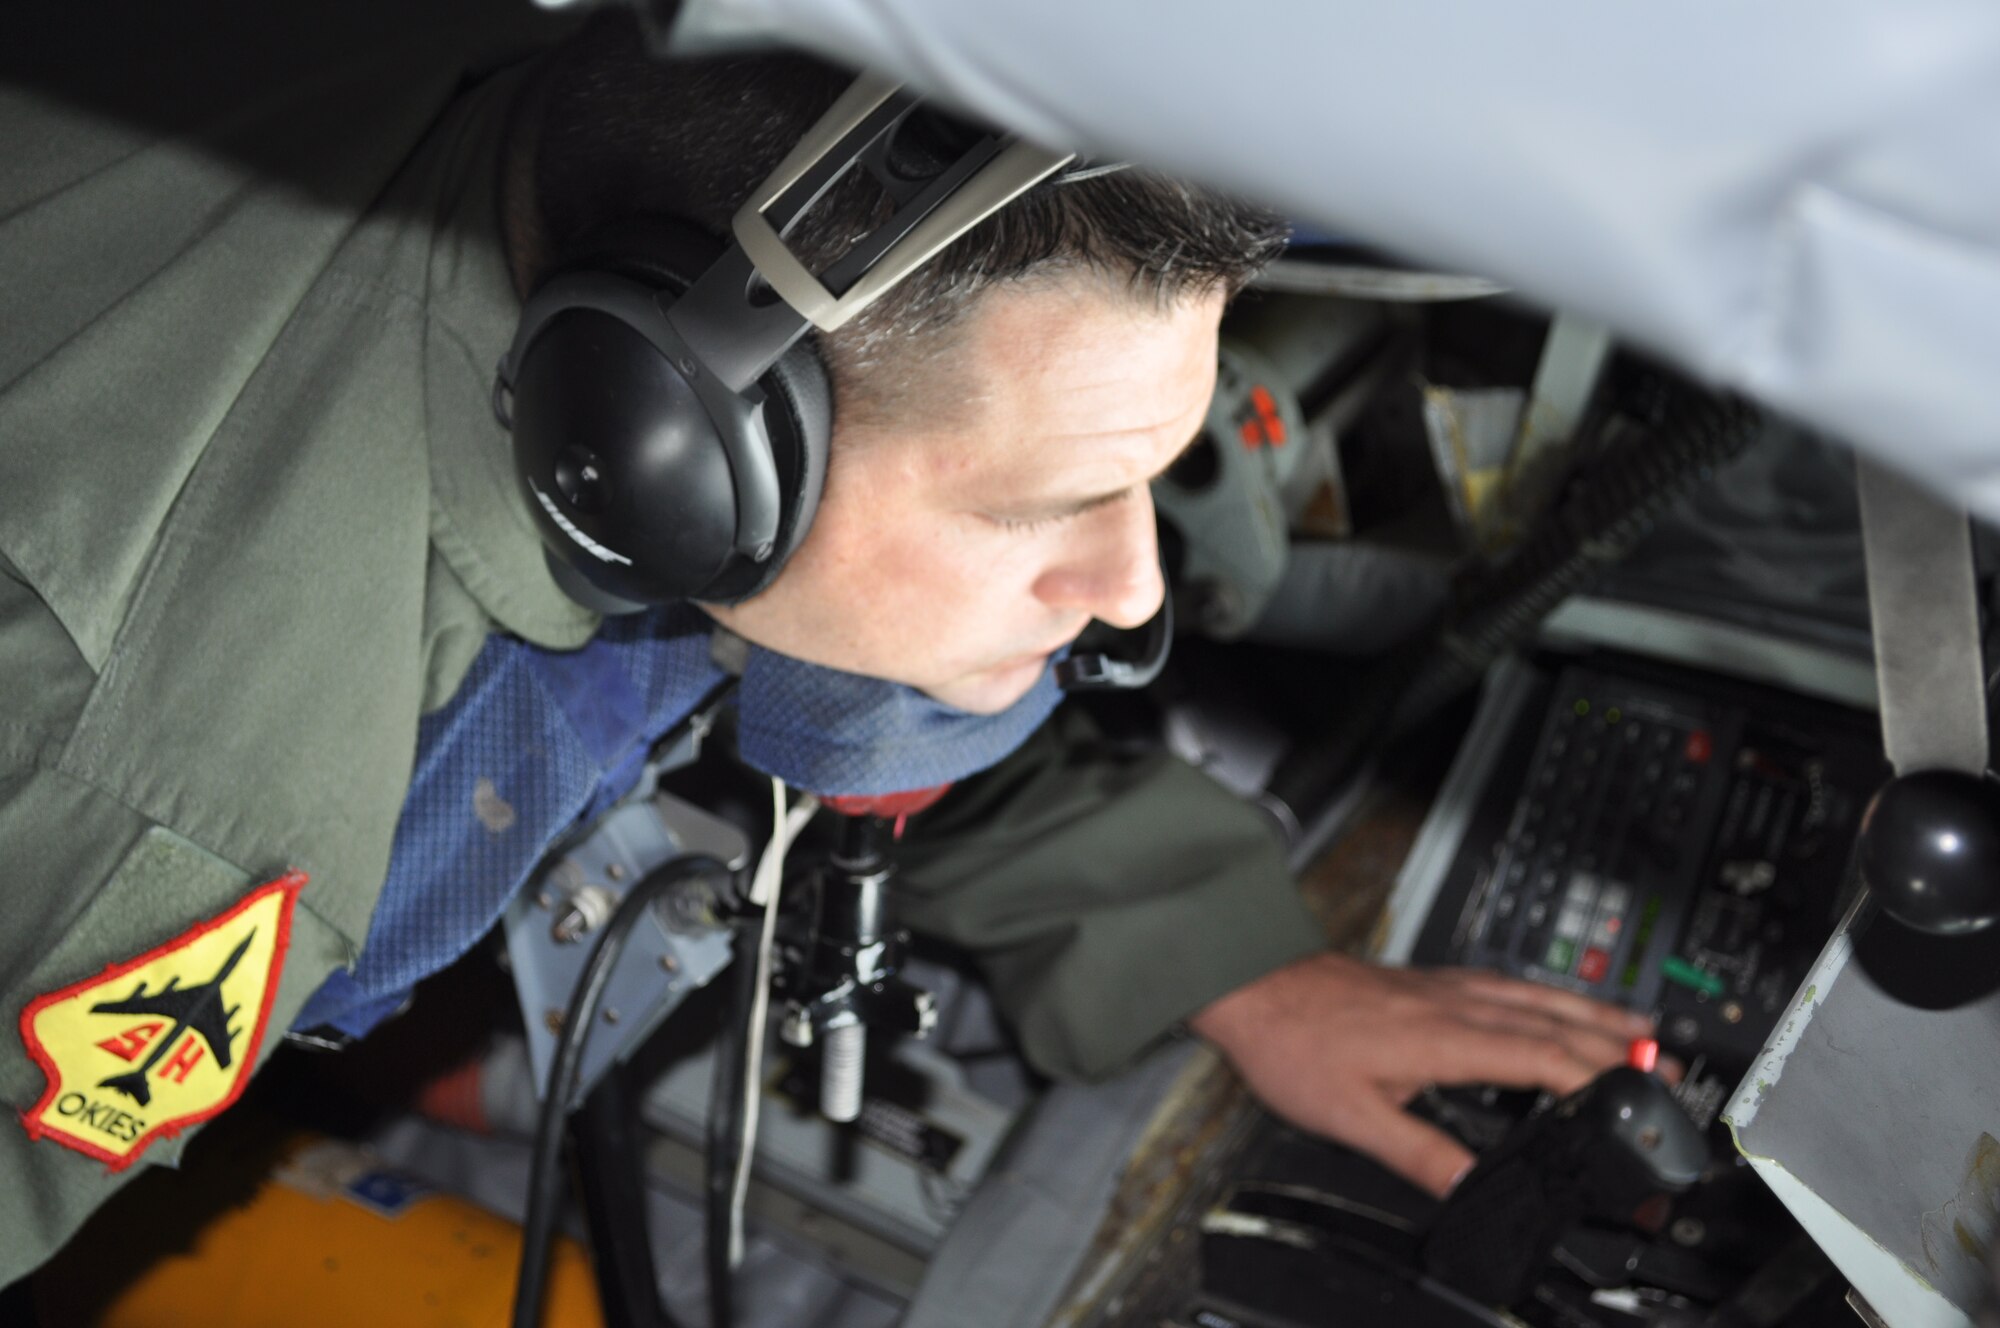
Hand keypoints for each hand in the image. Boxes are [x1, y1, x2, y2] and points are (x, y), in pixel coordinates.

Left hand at [1187, 951, 1661, 1197]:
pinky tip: (1556, 1002)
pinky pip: (1511, 984)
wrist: (1254, 983)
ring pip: (1537, 995)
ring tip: (1641, 1029)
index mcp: (1444, 1037)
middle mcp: (1453, 1003)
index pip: (1542, 1058)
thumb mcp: (1352, 1117)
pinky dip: (1551, 996)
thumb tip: (1470, 1191)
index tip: (1638, 1103)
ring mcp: (1444, 987)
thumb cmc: (1293, 1040)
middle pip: (1554, 1020)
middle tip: (1667, 1068)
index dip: (1597, 1081)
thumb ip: (1418, 1154)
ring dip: (1594, 1012)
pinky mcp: (1431, 982)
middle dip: (1617, 1044)